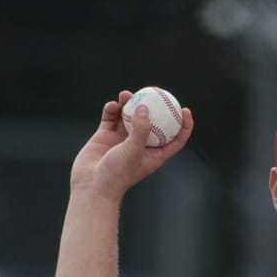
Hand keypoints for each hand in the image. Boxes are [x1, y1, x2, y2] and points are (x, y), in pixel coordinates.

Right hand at [69, 91, 193, 200]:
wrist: (91, 185)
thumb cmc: (116, 175)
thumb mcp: (133, 152)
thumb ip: (140, 130)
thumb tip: (144, 107)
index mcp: (154, 155)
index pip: (175, 139)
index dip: (183, 125)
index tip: (185, 109)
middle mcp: (140, 146)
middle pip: (152, 122)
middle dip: (153, 106)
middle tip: (152, 91)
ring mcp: (123, 140)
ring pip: (129, 116)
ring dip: (129, 103)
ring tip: (126, 94)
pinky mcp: (106, 135)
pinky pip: (111, 117)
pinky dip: (112, 109)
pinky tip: (112, 105)